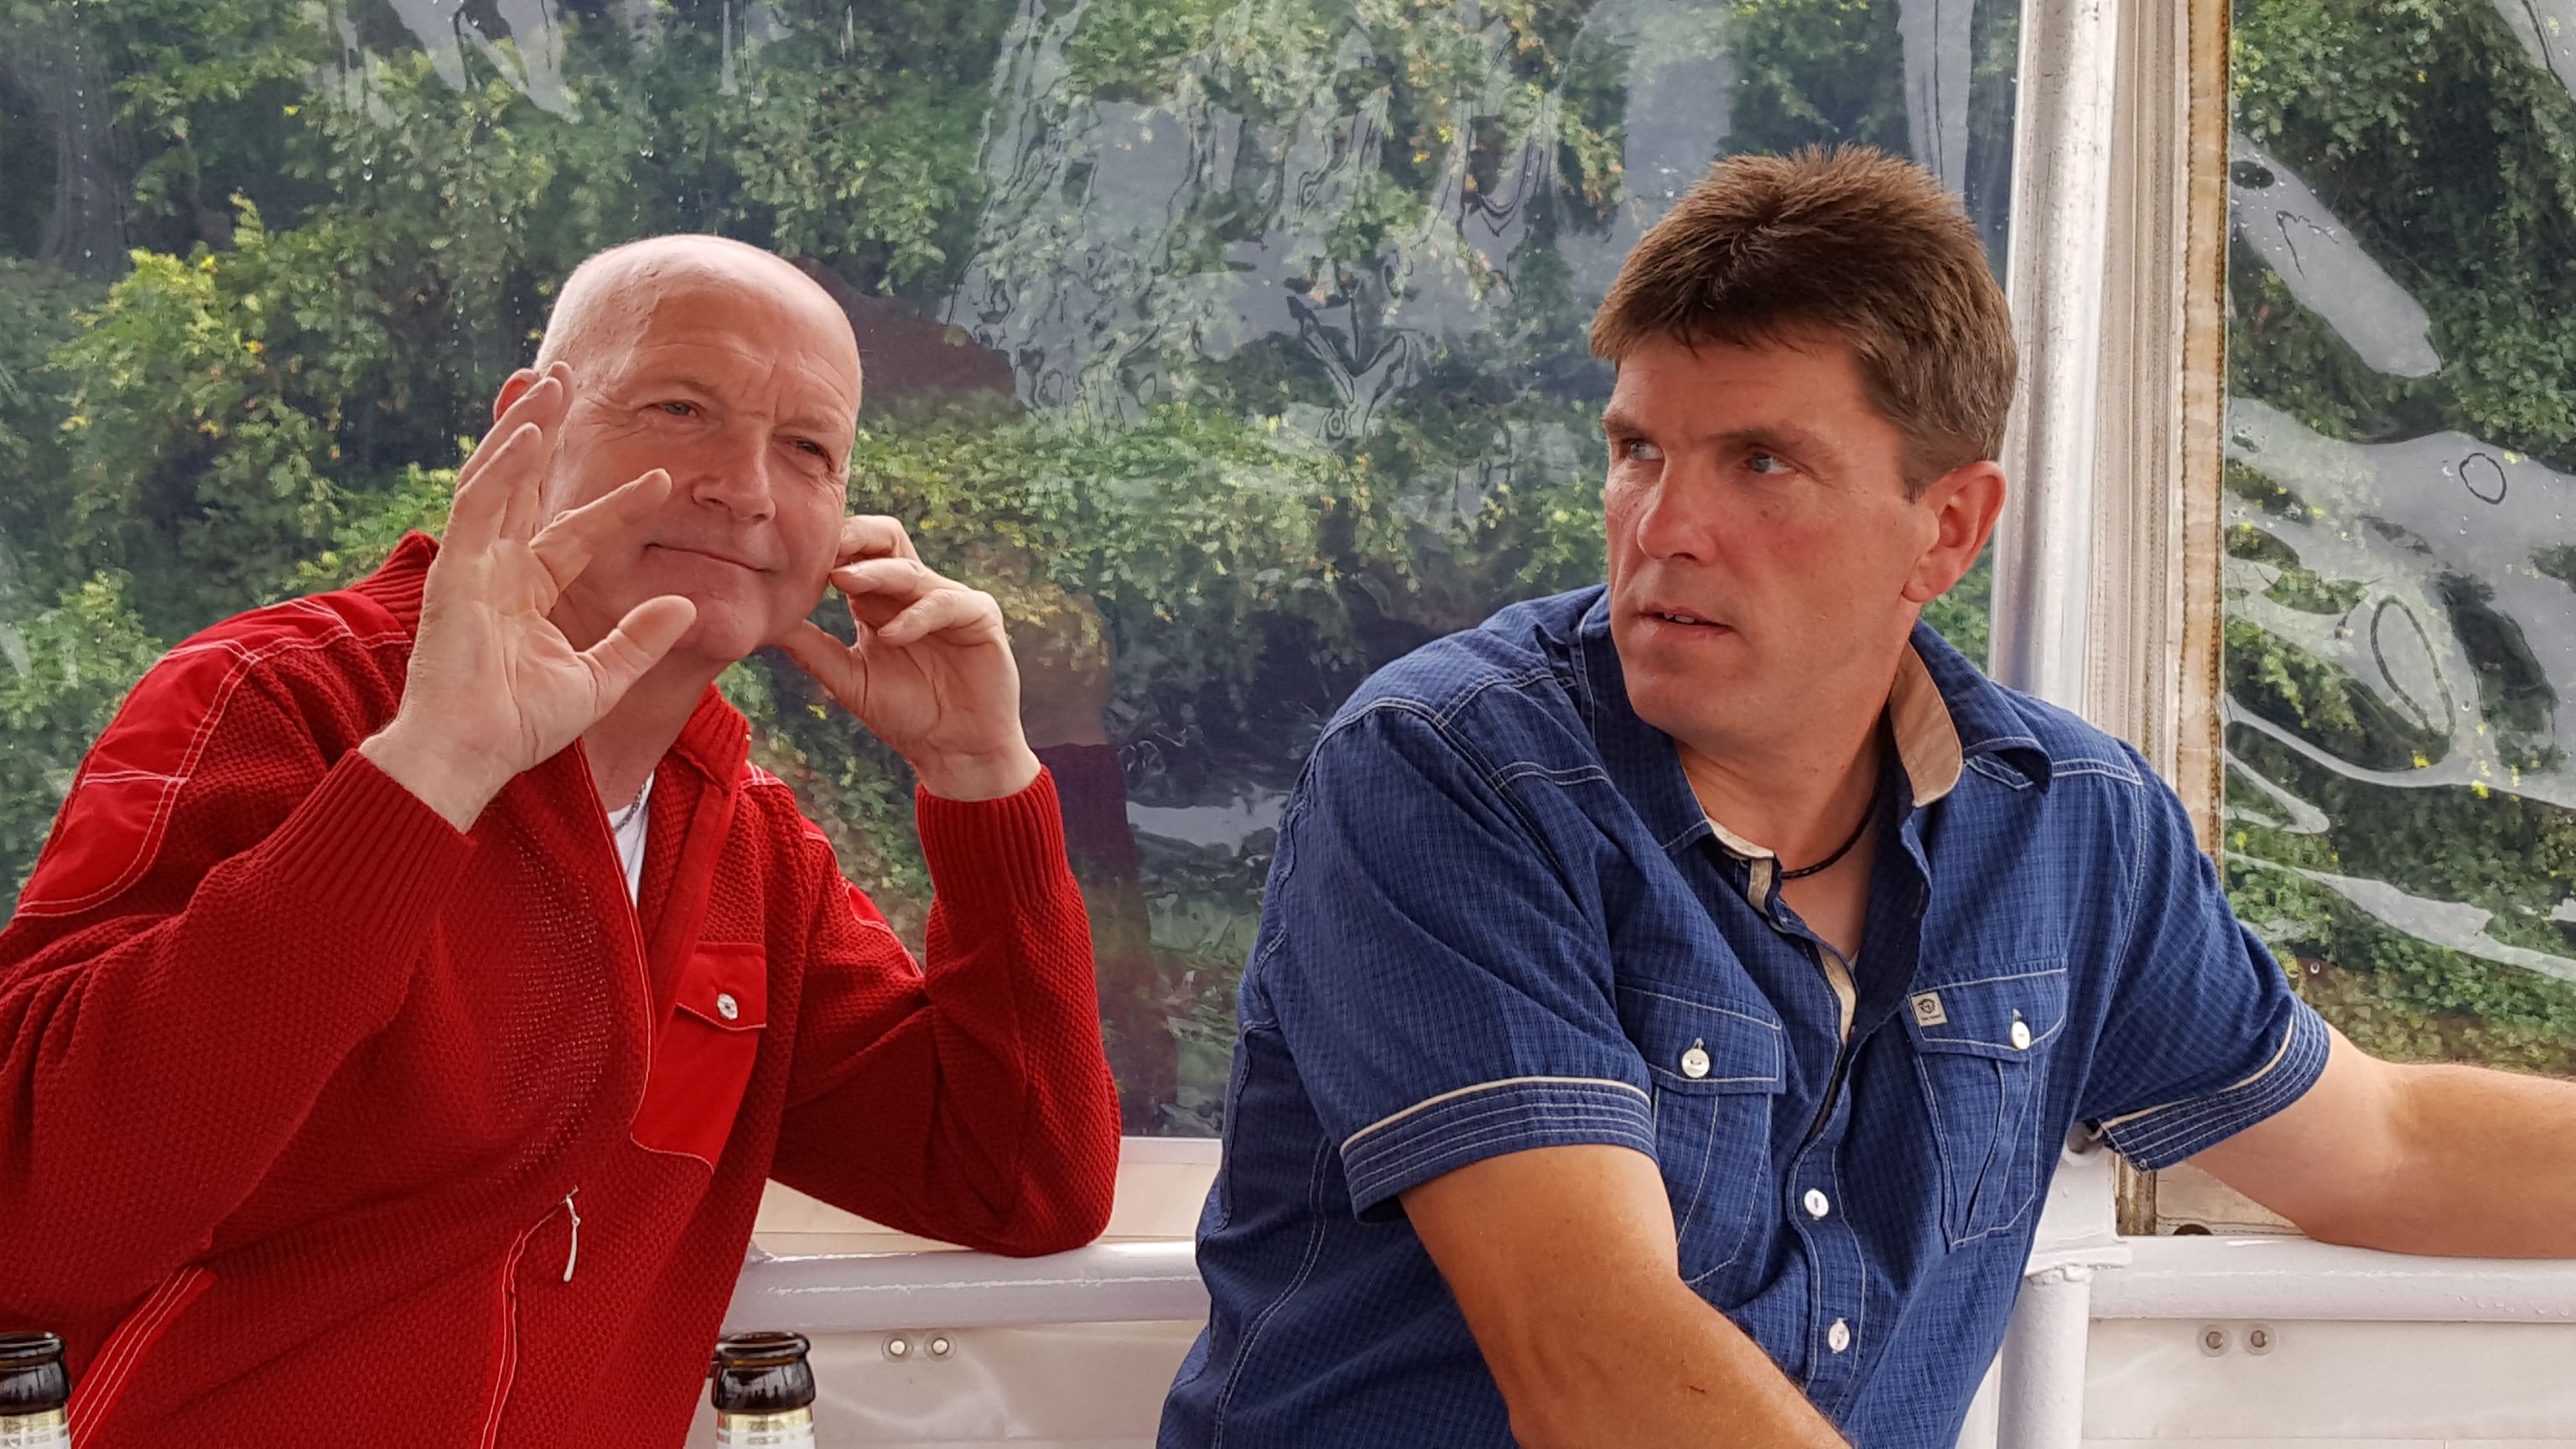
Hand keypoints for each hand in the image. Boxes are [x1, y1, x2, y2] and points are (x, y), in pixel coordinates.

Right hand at [360, 363, 697, 828]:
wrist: (473, 755)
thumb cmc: (521, 725)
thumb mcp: (599, 679)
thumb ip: (639, 640)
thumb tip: (688, 605)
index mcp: (529, 589)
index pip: (581, 531)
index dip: (622, 504)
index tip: (667, 480)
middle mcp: (498, 567)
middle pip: (527, 483)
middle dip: (549, 430)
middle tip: (571, 379)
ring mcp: (472, 564)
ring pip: (499, 478)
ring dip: (525, 427)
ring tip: (551, 381)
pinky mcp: (453, 570)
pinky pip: (478, 505)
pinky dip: (501, 467)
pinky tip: (527, 433)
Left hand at [780, 516, 1040, 800]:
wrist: (954, 752)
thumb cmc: (904, 715)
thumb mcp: (848, 679)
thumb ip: (812, 647)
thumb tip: (761, 621)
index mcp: (880, 600)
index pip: (856, 552)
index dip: (829, 547)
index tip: (792, 551)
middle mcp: (913, 592)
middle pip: (886, 539)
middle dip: (854, 536)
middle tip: (821, 546)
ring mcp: (948, 600)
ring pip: (910, 570)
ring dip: (875, 574)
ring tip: (843, 581)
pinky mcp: (980, 616)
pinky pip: (946, 603)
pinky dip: (916, 616)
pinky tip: (891, 635)